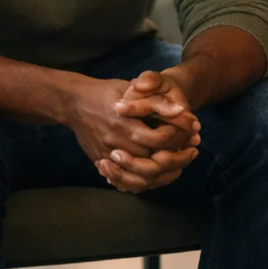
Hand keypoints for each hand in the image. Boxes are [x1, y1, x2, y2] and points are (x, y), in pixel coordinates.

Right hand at [64, 76, 198, 192]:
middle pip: (152, 159)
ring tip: (181, 166)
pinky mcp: (101, 162)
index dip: (179, 135)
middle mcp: (116, 140)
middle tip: (194, 151)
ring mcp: (107, 154)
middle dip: (177, 157)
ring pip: (141, 174)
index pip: (158, 137)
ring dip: (165, 172)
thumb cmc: (106, 92)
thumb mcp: (130, 87)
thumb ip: (153, 99)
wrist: (73, 103)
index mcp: (124, 120)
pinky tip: (159, 175)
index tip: (194, 129)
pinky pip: (125, 180)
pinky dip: (145, 181)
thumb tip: (181, 110)